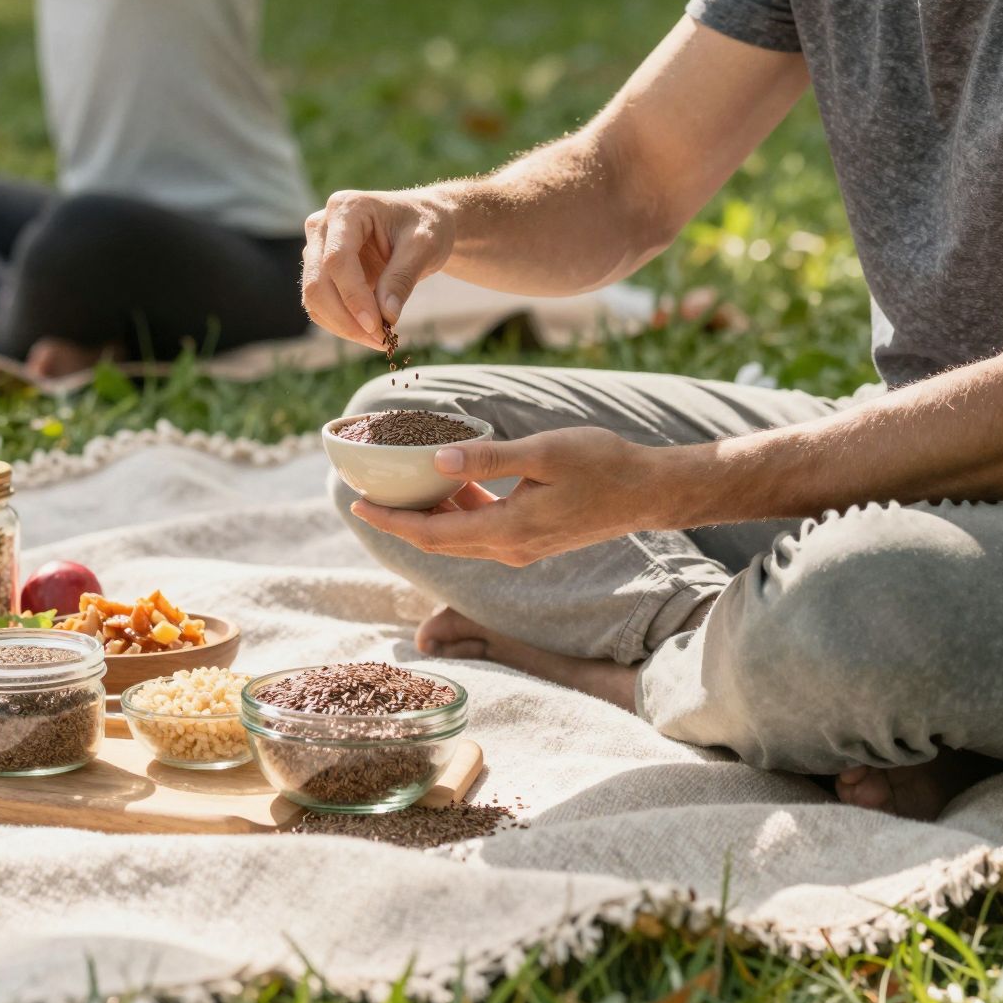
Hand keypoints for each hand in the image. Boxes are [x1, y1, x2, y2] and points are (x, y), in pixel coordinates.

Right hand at [302, 189, 455, 349]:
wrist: (422, 222)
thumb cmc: (426, 225)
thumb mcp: (424, 245)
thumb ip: (403, 277)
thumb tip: (386, 317)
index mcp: (346, 208)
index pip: (337, 259)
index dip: (354, 296)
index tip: (377, 327)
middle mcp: (322, 226)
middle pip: (318, 282)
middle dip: (347, 319)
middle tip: (381, 342)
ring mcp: (316, 248)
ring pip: (314, 298)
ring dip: (343, 326)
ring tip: (380, 340)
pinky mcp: (320, 270)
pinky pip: (320, 305)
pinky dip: (342, 324)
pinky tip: (369, 332)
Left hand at [351, 427, 661, 565]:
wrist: (647, 491)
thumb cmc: (602, 465)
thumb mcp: (543, 453)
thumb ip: (490, 459)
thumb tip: (438, 460)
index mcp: (507, 531)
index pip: (432, 534)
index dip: (391, 521)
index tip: (356, 504)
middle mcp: (510, 549)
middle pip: (439, 542)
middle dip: (400, 521)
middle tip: (366, 495)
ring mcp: (522, 547)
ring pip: (460, 537)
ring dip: (430, 516)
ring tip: (401, 487)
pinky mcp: (533, 538)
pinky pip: (483, 530)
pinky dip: (460, 510)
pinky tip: (452, 482)